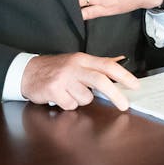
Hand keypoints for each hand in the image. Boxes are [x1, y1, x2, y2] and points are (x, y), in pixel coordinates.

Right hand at [20, 53, 138, 110]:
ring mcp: (63, 78)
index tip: (135, 85)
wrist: (27, 71)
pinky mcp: (53, 90)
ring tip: (70, 93)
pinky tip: (60, 97)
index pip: (106, 65)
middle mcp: (73, 67)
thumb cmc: (56, 69)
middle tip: (124, 105)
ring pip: (85, 98)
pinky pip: (70, 105)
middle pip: (99, 80)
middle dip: (115, 94)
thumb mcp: (76, 63)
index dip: (123, 75)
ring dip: (81, 100)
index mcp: (81, 59)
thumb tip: (119, 63)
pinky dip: (68, 105)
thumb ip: (96, 66)